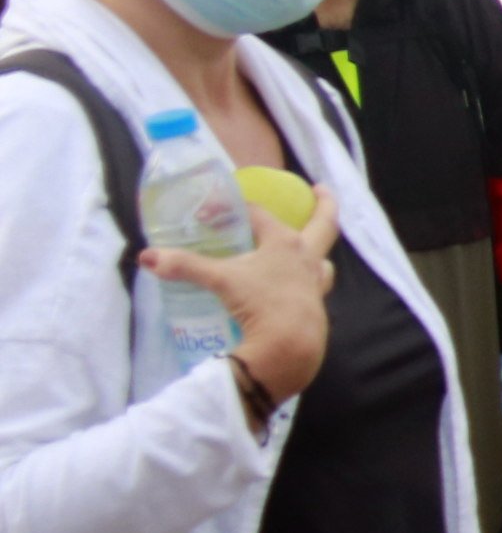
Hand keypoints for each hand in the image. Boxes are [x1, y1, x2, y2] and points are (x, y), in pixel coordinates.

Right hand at [149, 191, 337, 402]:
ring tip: (308, 243)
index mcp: (285, 241)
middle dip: (324, 203)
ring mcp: (315, 281)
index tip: (213, 210)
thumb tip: (147, 258)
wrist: (291, 344)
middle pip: (324, 223)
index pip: (260, 214)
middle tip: (320, 189)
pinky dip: (306, 280)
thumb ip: (184, 266)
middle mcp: (307, 256)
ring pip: (322, 257)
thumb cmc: (259, 303)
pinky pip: (315, 285)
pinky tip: (295, 285)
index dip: (235, 208)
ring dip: (316, 249)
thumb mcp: (219, 280)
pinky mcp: (316, 304)